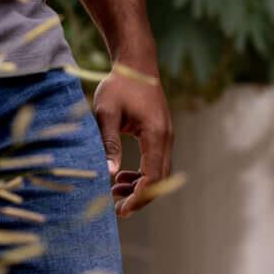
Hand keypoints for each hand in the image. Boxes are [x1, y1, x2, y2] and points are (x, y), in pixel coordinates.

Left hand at [94, 61, 173, 217]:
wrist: (136, 63)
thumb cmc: (119, 85)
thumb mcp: (106, 113)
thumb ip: (108, 143)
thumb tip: (109, 174)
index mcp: (155, 134)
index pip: (153, 177)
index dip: (139, 197)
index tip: (121, 209)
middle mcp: (166, 137)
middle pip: (160, 179)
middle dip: (139, 197)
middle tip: (116, 207)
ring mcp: (166, 136)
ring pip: (159, 172)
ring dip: (140, 186)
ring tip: (114, 190)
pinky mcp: (160, 134)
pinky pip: (156, 162)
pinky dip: (143, 173)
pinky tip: (123, 176)